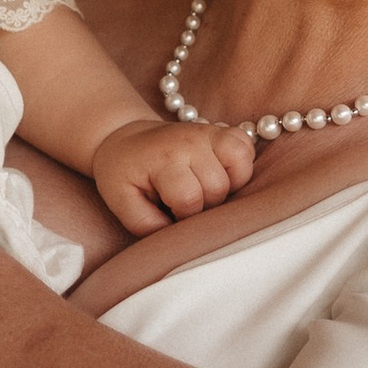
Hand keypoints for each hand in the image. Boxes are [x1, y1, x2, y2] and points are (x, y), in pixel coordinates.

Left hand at [90, 112, 259, 233]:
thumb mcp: (120, 202)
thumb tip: (180, 237)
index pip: (190, 199)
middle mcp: (189, 141)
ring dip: (225, 188)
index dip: (182, 217)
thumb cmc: (122, 174)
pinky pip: (246, 148)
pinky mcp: (220, 130)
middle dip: (203, 205)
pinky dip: (240, 166)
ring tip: (201, 189)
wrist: (124, 138)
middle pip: (217, 188)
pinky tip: (219, 174)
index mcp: (164, 159)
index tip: (169, 213)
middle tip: (182, 202)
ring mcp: (207, 132)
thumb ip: (146, 225)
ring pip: (240, 170)